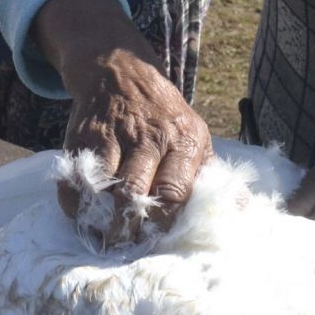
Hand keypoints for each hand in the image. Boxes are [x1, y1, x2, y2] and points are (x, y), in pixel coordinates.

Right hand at [35, 0, 211, 243]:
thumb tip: (240, 209)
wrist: (120, 71)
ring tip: (106, 236)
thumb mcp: (196, 133)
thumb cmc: (164, 116)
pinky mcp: (83, 136)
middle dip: (129, 226)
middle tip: (127, 244)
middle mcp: (149, 137)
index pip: (175, 193)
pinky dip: (76, 203)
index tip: (157, 239)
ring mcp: (114, 135)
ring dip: (101, 219)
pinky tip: (84, 214)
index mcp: (184, 140)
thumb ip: (210, 173)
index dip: (163, 223)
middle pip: (134, 193)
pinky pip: (75, 179)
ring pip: (103, 189)